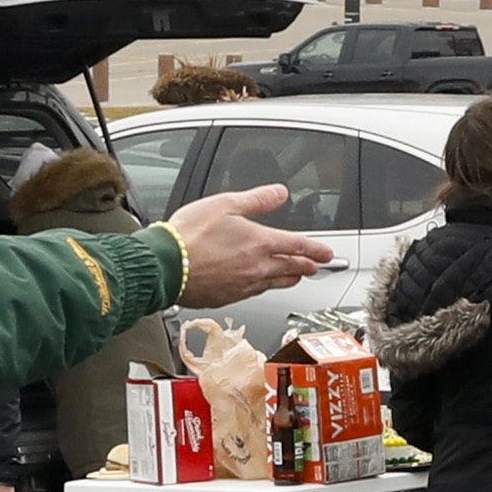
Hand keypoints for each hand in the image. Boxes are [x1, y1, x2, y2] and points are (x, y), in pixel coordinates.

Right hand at [165, 184, 334, 307]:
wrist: (165, 266)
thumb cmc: (189, 235)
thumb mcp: (225, 204)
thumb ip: (257, 199)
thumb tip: (279, 193)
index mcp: (260, 243)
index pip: (299, 246)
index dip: (316, 249)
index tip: (327, 253)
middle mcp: (257, 268)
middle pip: (291, 269)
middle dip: (307, 266)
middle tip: (316, 266)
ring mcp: (244, 286)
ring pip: (276, 283)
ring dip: (289, 278)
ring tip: (295, 276)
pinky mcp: (229, 298)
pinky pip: (255, 292)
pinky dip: (264, 286)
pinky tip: (262, 284)